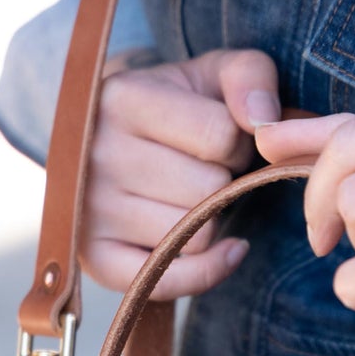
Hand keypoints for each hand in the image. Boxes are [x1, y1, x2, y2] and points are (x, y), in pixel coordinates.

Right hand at [84, 48, 281, 297]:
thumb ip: (251, 76)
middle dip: (222, 184)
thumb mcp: (213, 74)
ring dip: (210, 222)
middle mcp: (96, 154)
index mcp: (122, 97)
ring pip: (194, 237)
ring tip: (190, 198)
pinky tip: (222, 249)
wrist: (113, 140)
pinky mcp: (97, 260)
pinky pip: (169, 281)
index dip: (237, 143)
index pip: (219, 136)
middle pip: (206, 192)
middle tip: (203, 172)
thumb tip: (263, 122)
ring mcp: (92, 211)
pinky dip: (206, 271)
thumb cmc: (176, 107)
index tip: (221, 140)